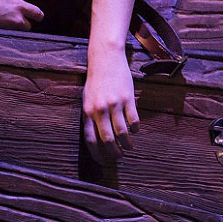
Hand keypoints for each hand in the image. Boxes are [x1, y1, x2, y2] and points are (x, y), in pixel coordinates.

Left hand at [82, 40, 139, 162]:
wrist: (105, 59)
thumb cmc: (95, 81)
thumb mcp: (87, 99)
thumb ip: (90, 117)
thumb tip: (96, 138)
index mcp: (87, 112)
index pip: (91, 140)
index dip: (97, 154)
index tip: (102, 162)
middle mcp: (100, 110)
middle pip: (108, 140)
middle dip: (114, 152)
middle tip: (119, 156)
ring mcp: (114, 104)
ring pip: (122, 132)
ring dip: (127, 144)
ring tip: (129, 147)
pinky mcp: (127, 98)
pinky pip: (133, 120)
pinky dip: (135, 128)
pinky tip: (135, 130)